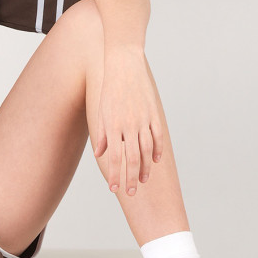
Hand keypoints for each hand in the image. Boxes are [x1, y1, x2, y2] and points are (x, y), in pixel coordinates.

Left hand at [93, 46, 162, 193]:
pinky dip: (157, 150)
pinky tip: (156, 161)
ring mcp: (143, 119)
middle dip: (131, 178)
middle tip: (131, 192)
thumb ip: (101, 134)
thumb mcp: (100, 111)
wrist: (123, 65)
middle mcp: (129, 125)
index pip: (114, 158)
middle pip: (132, 158)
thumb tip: (100, 154)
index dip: (115, 175)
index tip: (114, 189)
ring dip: (146, 167)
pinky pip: (157, 136)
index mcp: (113, 126)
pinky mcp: (153, 113)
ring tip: (143, 180)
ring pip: (147, 150)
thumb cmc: (109, 89)